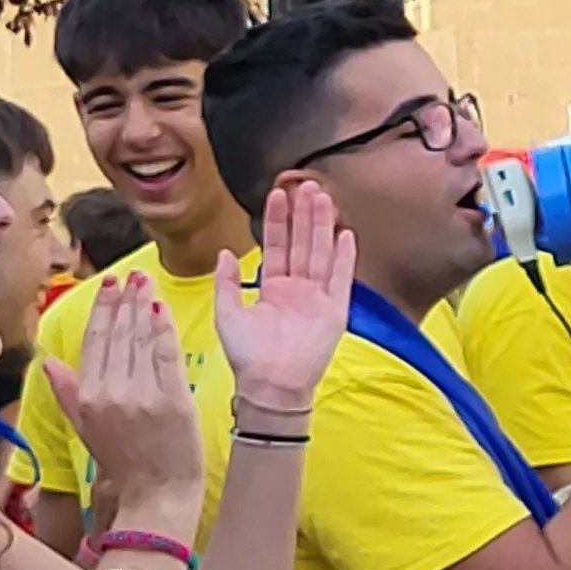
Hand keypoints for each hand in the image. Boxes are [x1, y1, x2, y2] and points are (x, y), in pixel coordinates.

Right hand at [47, 273, 201, 504]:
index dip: (100, 311)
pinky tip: (162, 308)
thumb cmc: (124, 465)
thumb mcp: (85, 430)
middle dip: (123, 300)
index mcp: (87, 398)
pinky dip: (163, 328)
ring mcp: (141, 395)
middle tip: (130, 274)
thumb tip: (47, 361)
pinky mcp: (172, 399)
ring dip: (142, 305)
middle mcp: (110, 393)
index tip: (108, 286)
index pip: (92, 343)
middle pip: (116, 335)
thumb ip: (68, 392)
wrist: (157, 496)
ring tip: (145, 281)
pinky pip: (165, 354)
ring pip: (140, 339)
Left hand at [215, 181, 352, 419]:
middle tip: (307, 184)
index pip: (276, 245)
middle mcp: (297, 290)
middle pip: (302, 243)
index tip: (278, 193)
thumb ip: (226, 282)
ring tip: (323, 197)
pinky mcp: (335, 311)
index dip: (276, 220)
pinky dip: (344, 257)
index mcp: (273, 289)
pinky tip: (345, 233)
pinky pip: (341, 278)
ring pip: (320, 253)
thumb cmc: (247, 356)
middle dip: (304, 214)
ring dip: (322, 225)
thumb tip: (224, 253)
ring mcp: (318, 298)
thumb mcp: (227, 314)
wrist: (270, 385)